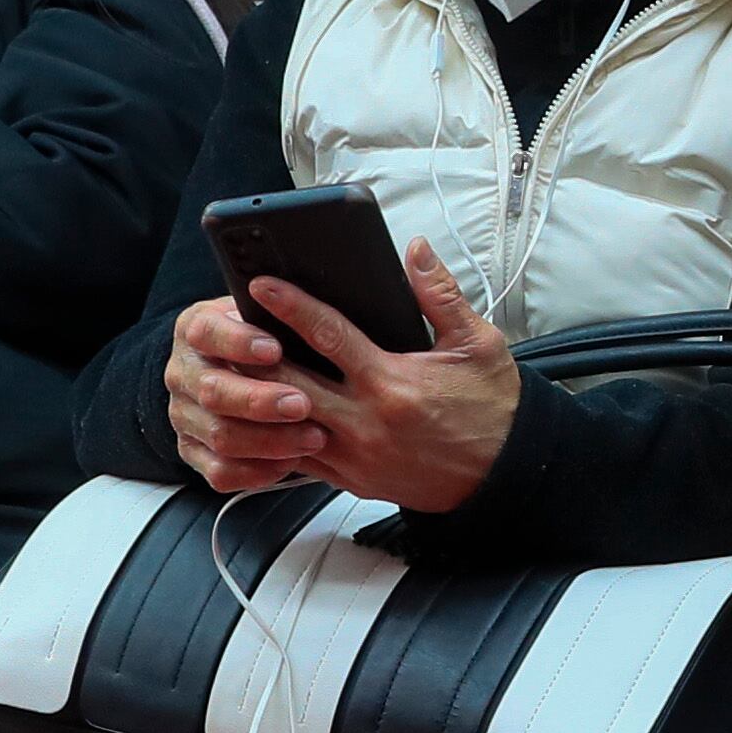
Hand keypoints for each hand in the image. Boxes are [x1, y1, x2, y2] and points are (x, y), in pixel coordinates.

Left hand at [161, 244, 522, 510]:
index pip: (327, 335)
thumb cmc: (493, 408)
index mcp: (392, 381)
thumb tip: (416, 252)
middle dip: (253, 355)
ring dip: (256, 399)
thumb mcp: (480, 344)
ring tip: (232, 370)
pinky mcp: (352, 480)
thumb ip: (442, 295)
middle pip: (289, 383)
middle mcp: (365, 420)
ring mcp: (354, 455)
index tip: (260, 285)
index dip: (289, 306)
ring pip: (285, 425)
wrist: (505, 475)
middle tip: (226, 329)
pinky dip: (276, 437)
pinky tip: (259, 417)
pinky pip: (299, 460)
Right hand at [163, 295, 329, 494]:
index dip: (240, 342)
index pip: (207, 332)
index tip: (275, 349)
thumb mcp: (263, 313)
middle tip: (303, 403)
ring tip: (313, 437)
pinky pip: (219, 471)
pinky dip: (256, 470)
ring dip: (269, 440)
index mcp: (196, 329)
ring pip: (220, 434)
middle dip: (261, 400)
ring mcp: (184, 414)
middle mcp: (183, 372)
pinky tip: (288, 463)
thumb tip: (310, 304)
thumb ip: (278, 313)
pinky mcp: (192, 450)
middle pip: (213, 391)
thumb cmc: (259, 338)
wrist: (226, 369)